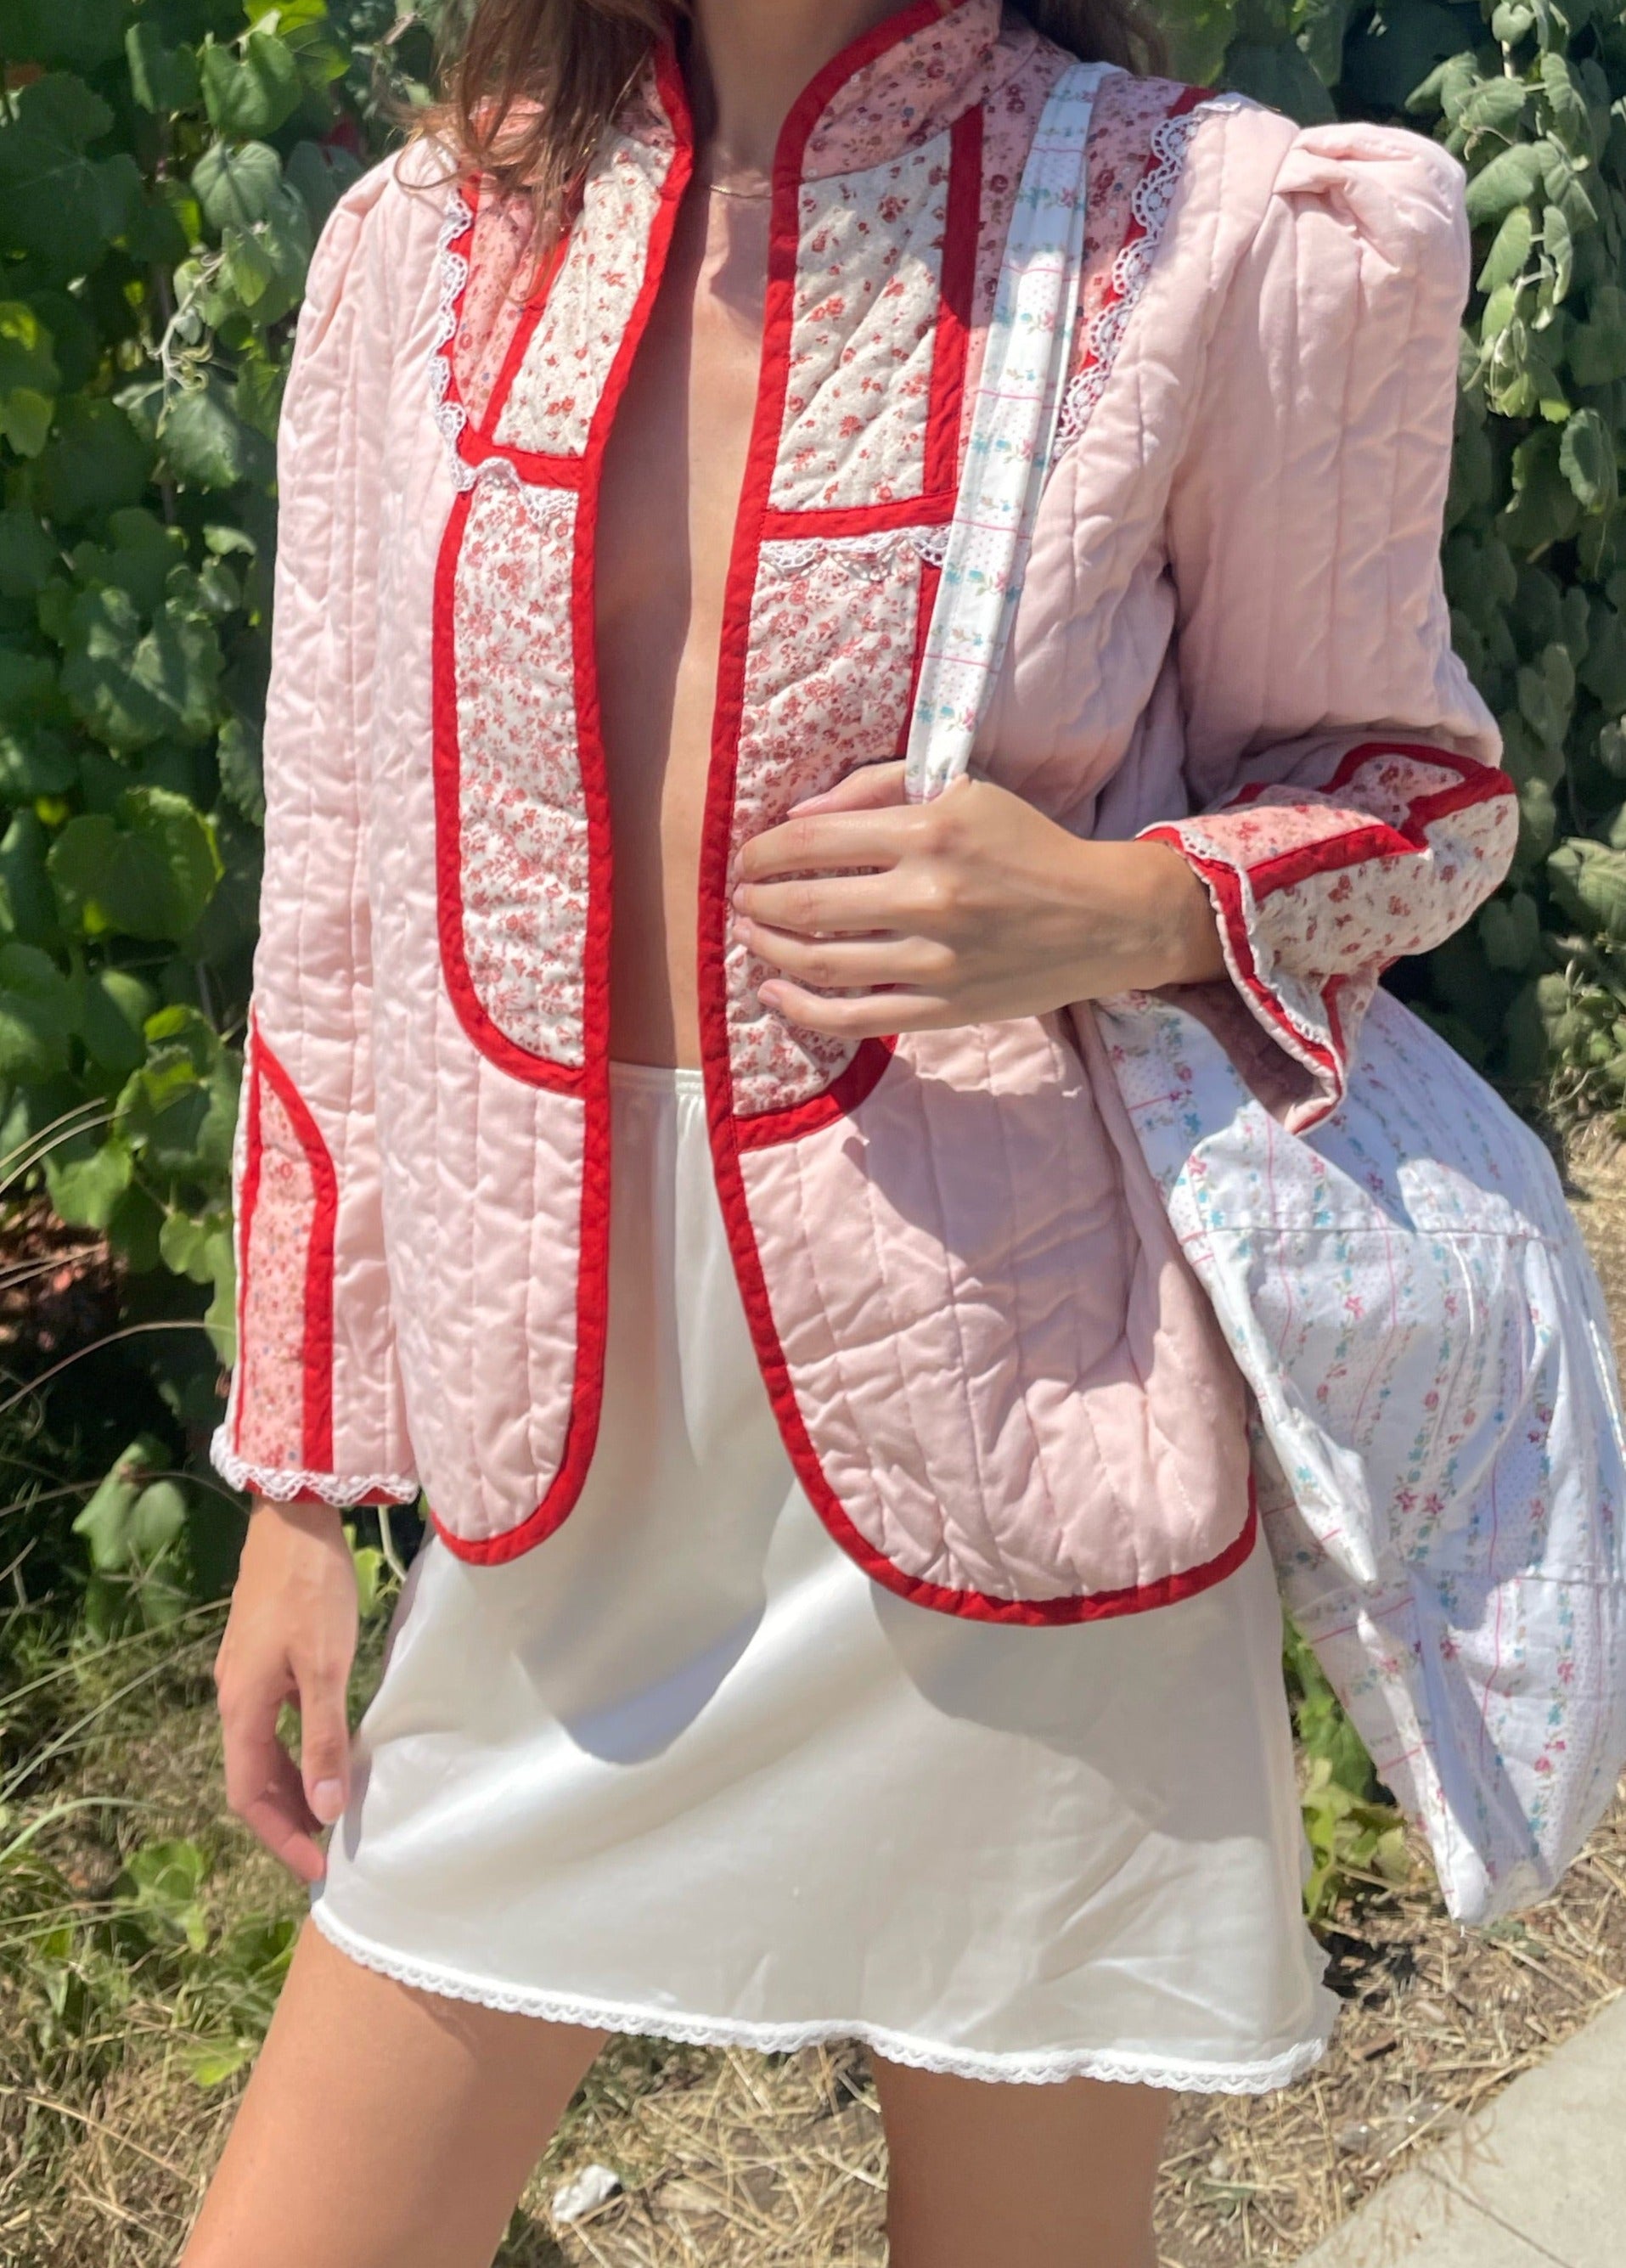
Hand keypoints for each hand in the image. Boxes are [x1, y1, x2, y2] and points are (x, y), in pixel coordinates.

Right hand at [213, 1500, 358, 1883]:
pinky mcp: (262, 1658)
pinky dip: (296, 1751)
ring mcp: (245, 1677)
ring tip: (332, 1813)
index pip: (250, 1796)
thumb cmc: (311, 1589)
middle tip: (330, 1851)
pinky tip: (327, 1754)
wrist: (294, 1519)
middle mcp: (234, 1698)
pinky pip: (273, 1724)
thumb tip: (326, 1809)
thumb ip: (324, 1738)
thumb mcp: (326, 1666)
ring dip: (292, 1786)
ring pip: (262, 1751)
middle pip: (253, 1778)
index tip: (318, 1871)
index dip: (281, 1838)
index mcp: (242, 1707)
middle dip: (288, 1819)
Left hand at [732, 761, 1224, 1039]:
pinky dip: (802, 1010)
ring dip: (769, 951)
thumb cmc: (1026, 844)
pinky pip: (854, 1019)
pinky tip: (773, 996)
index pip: (812, 842)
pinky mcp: (944, 1007)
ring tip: (752, 938)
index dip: (763, 853)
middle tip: (743, 899)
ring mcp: (935, 958)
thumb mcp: (962, 789)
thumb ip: (876, 786)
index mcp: (929, 830)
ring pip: (821, 962)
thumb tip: (796, 820)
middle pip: (806, 904)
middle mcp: (928, 895)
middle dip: (757, 902)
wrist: (1103, 917)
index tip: (749, 858)